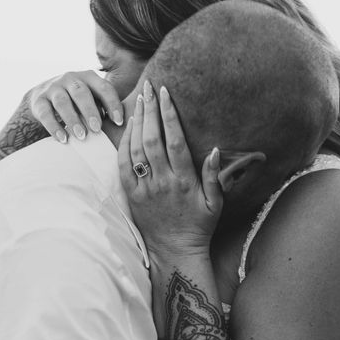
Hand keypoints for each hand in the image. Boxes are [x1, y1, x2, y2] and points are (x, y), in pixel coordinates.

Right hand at [28, 70, 123, 142]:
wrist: (42, 97)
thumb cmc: (77, 102)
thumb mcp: (92, 98)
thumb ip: (106, 107)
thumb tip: (126, 126)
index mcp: (88, 77)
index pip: (104, 87)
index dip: (112, 104)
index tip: (119, 122)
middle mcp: (70, 78)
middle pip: (81, 92)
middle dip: (90, 111)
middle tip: (97, 129)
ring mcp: (52, 88)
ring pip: (62, 102)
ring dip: (72, 120)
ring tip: (81, 137)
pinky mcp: (38, 100)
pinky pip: (45, 113)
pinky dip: (54, 127)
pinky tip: (63, 139)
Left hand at [118, 80, 222, 258]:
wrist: (174, 252)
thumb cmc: (198, 226)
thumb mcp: (215, 203)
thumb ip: (214, 176)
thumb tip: (214, 149)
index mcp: (184, 181)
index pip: (174, 140)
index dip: (169, 115)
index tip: (166, 94)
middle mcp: (162, 182)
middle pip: (152, 139)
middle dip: (151, 110)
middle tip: (150, 87)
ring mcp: (145, 188)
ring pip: (136, 149)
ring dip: (137, 122)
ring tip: (140, 100)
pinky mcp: (132, 194)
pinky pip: (124, 165)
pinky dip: (124, 144)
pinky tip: (128, 127)